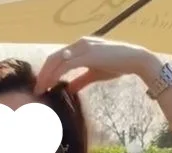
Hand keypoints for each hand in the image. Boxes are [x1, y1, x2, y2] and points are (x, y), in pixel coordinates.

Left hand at [35, 37, 159, 94]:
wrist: (134, 59)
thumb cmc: (117, 65)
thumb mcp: (94, 74)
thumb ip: (80, 80)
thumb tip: (68, 89)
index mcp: (80, 47)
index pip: (58, 57)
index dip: (48, 71)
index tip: (42, 85)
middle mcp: (79, 44)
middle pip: (54, 57)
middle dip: (43, 73)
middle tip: (36, 89)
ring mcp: (83, 48)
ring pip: (58, 60)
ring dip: (47, 75)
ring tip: (41, 89)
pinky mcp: (88, 55)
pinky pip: (67, 65)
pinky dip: (57, 75)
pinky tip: (51, 85)